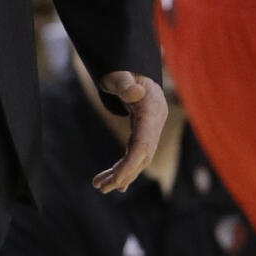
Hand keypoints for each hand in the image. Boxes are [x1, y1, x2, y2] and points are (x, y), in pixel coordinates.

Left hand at [92, 72, 166, 193]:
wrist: (136, 68)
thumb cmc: (126, 69)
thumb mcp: (121, 74)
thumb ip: (125, 82)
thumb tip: (135, 91)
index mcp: (151, 110)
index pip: (144, 144)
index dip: (131, 164)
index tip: (116, 180)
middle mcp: (155, 122)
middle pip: (143, 156)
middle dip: (124, 174)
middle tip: (101, 187)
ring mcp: (151, 129)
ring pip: (139, 158)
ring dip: (121, 174)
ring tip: (99, 185)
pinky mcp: (144, 132)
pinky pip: (135, 154)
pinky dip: (124, 168)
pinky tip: (113, 181)